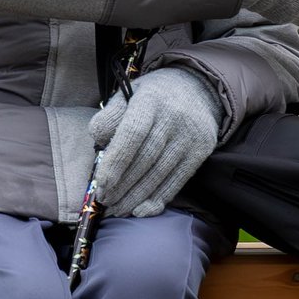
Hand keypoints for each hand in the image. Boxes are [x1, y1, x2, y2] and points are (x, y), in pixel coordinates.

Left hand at [87, 68, 221, 216]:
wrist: (198, 88)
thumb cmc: (153, 97)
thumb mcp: (129, 94)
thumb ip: (110, 114)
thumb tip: (98, 138)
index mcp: (150, 101)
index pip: (133, 134)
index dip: (116, 162)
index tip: (101, 184)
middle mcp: (173, 118)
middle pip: (145, 159)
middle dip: (122, 185)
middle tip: (104, 202)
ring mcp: (190, 136)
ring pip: (160, 174)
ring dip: (137, 197)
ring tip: (118, 210)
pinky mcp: (201, 151)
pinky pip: (177, 181)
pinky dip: (158, 199)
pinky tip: (141, 210)